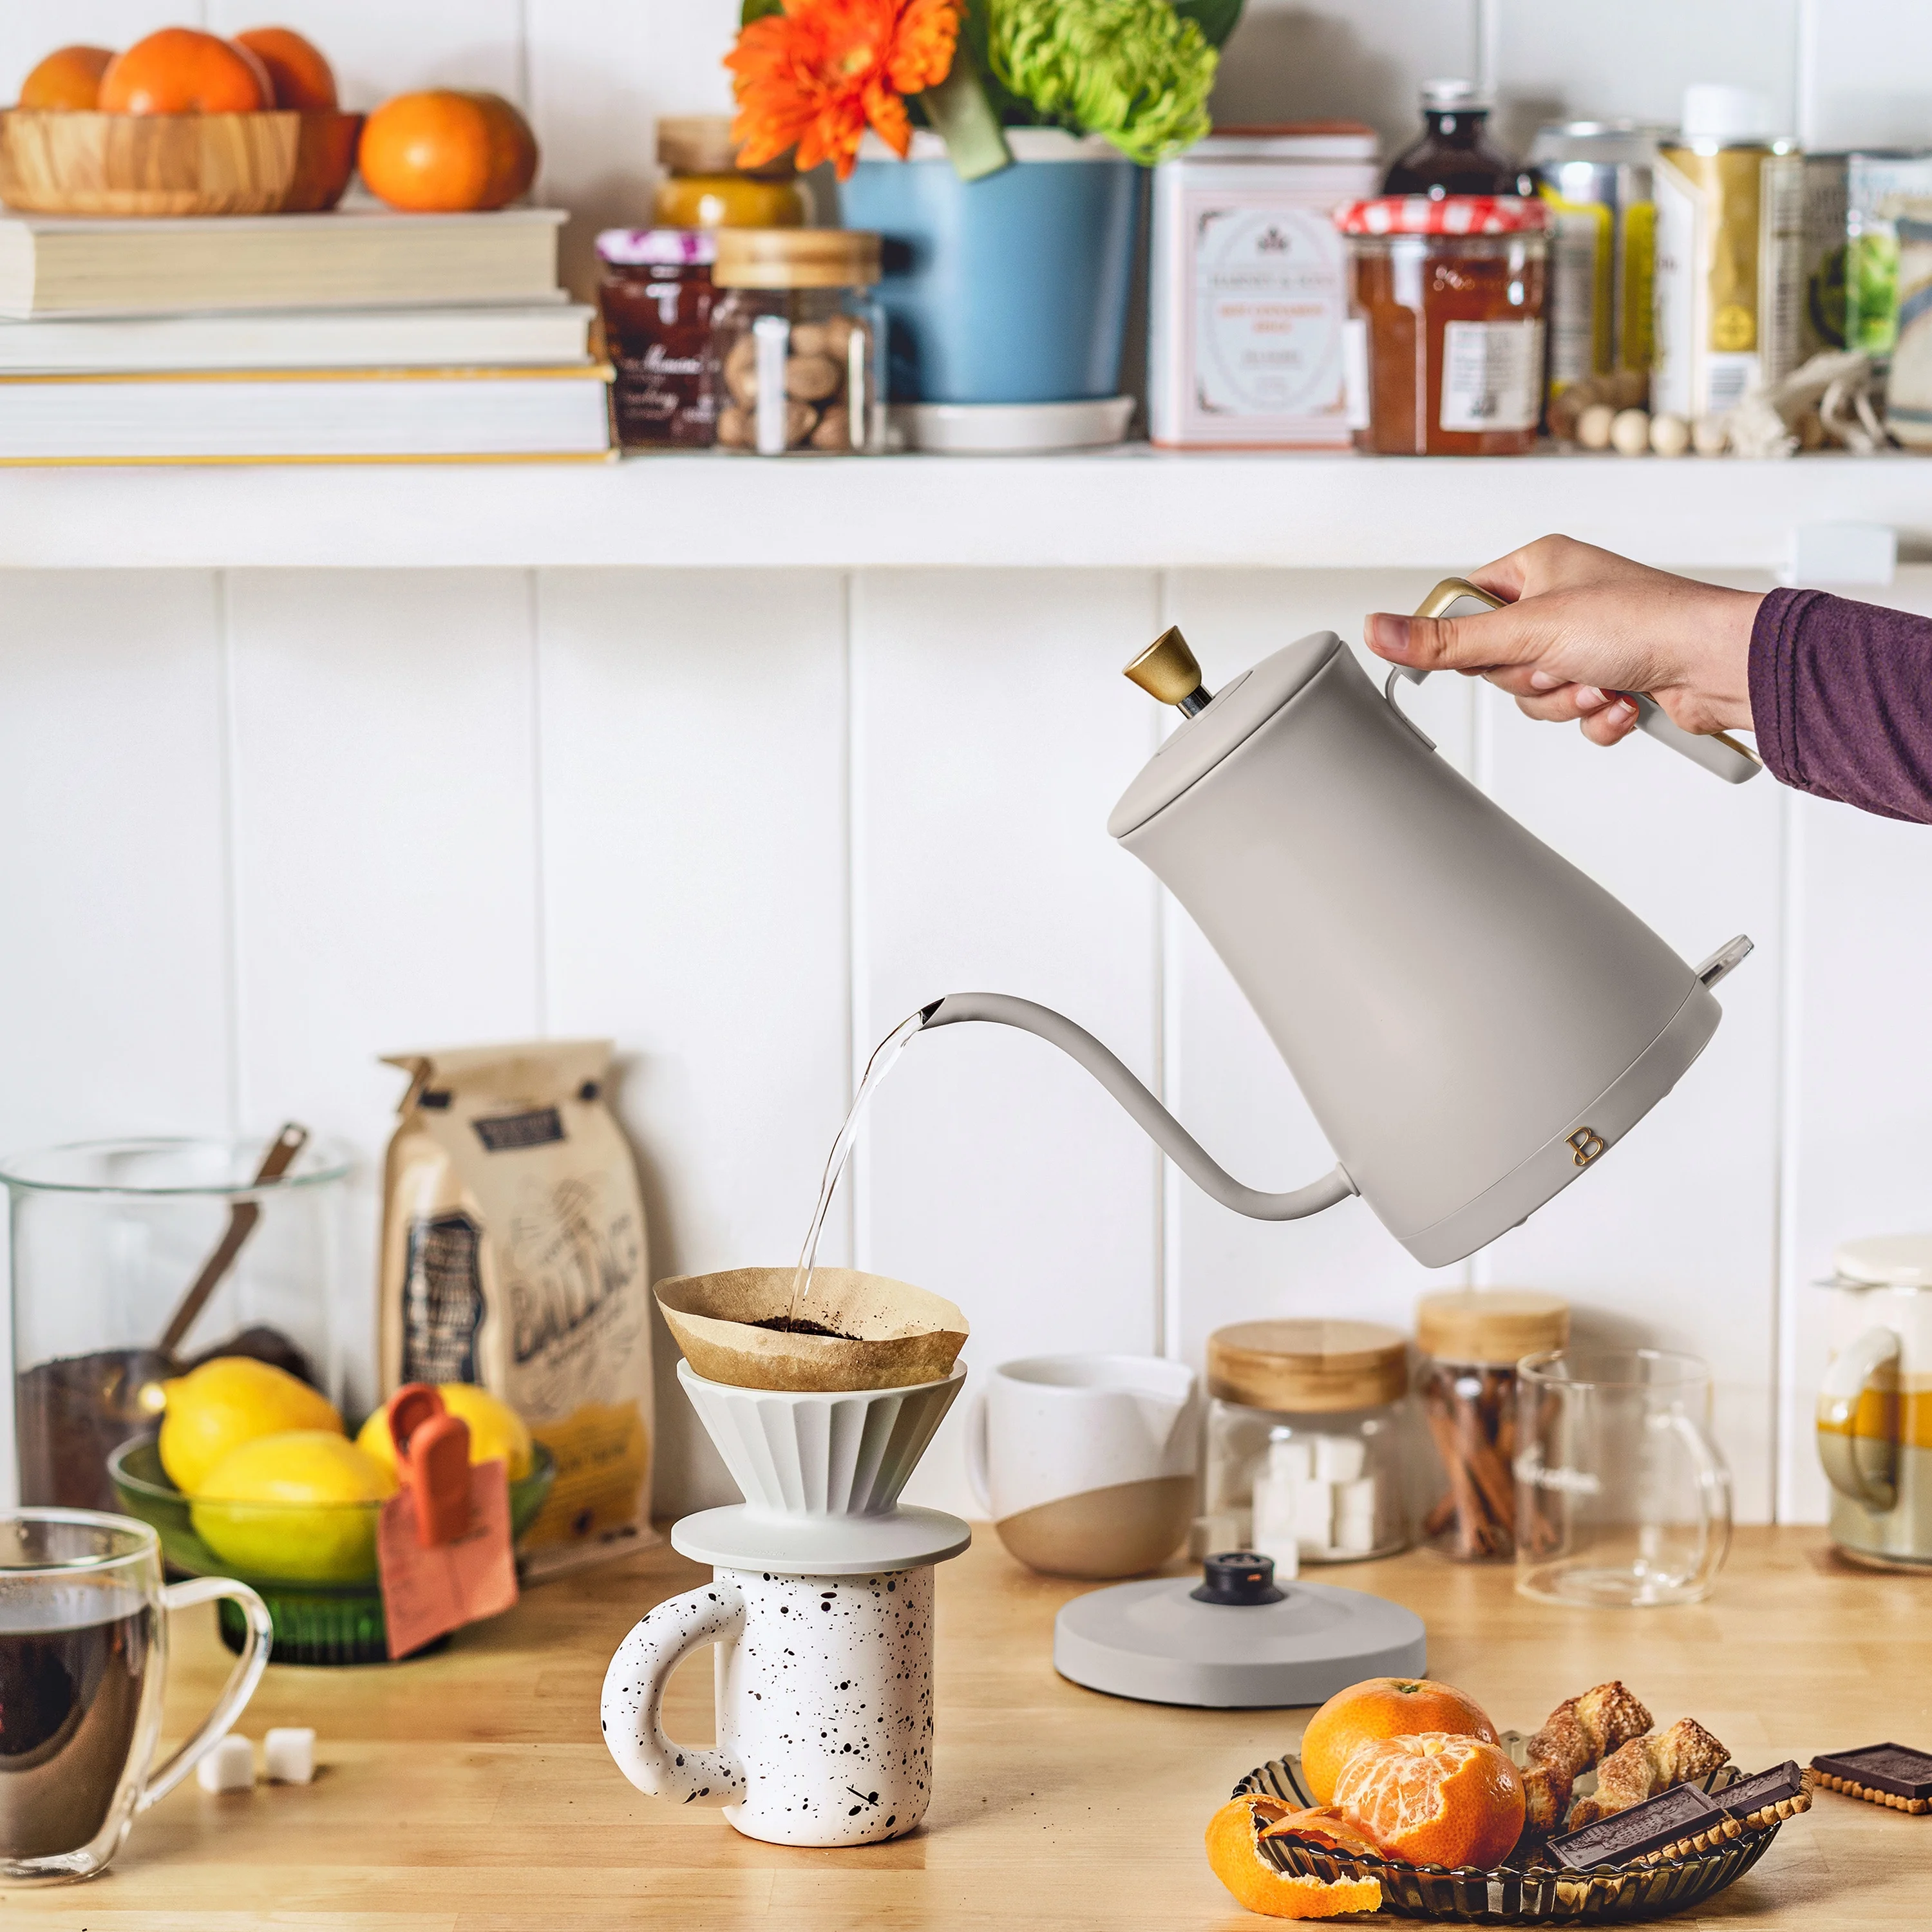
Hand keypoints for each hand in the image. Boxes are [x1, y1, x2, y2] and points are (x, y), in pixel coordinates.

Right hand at [1362, 535, 1761, 747]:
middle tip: (1559, 664)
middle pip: (1496, 661)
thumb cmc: (1643, 621)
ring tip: (1601, 681)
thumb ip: (1447, 640)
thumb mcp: (1527, 629)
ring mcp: (1587, 643)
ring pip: (1533, 695)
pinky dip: (1595, 716)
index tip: (1478, 655)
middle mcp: (1562, 601)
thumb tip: (1378, 630)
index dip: (1465, 640)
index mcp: (1538, 566)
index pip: (1465, 605)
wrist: (1717, 663)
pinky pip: (1573, 714)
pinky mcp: (1610, 680)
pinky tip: (1623, 699)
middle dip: (1530, 678)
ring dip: (1564, 701)